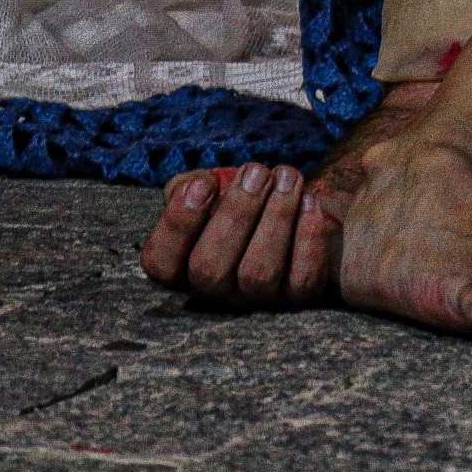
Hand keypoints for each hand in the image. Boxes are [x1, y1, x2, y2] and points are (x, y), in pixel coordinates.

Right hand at [140, 163, 343, 308]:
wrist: (293, 213)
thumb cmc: (241, 200)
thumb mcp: (207, 190)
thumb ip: (189, 185)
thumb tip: (199, 186)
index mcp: (182, 266)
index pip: (161, 262)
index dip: (178, 223)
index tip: (205, 182)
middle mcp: (215, 292)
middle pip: (210, 269)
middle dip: (235, 213)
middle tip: (256, 171)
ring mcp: (256, 300)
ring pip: (259, 273)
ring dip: (276, 217)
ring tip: (288, 177)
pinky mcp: (298, 299)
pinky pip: (303, 279)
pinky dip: (308, 238)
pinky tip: (310, 201)